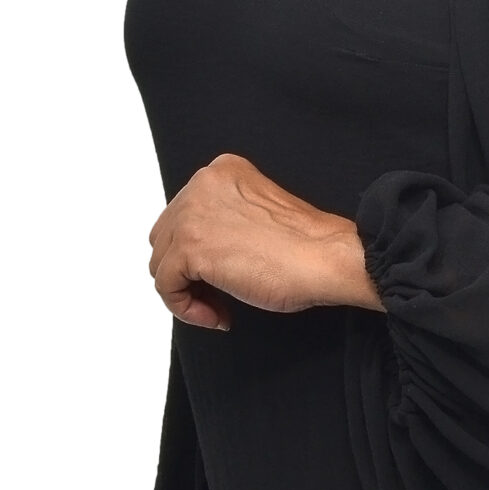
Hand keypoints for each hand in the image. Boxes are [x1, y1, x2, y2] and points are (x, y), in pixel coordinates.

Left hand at [149, 151, 382, 327]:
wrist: (327, 257)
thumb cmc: (306, 245)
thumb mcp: (254, 213)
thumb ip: (222, 219)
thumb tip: (194, 253)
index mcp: (221, 172)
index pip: (183, 216)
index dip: (197, 254)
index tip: (221, 276)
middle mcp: (202, 185)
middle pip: (165, 238)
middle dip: (187, 273)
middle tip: (218, 296)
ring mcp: (193, 214)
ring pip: (161, 263)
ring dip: (187, 293)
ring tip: (219, 309)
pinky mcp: (192, 248)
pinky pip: (166, 286)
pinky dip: (186, 308)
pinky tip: (218, 316)